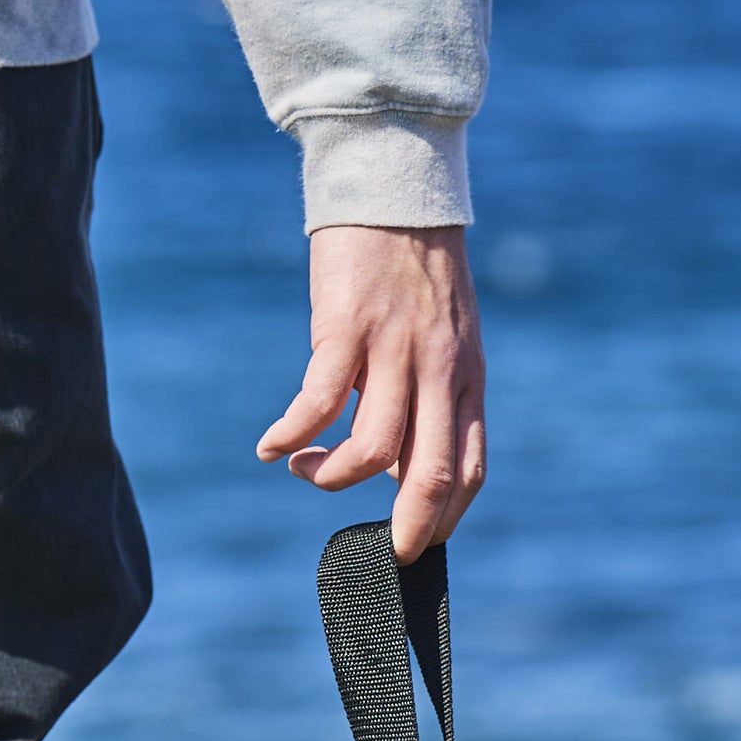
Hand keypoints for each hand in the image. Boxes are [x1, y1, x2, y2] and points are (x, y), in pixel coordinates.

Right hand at [258, 223, 486, 559]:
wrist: (393, 188)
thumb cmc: (414, 267)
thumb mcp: (445, 336)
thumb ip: (433, 394)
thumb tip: (399, 462)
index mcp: (465, 377)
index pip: (470, 467)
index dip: (446, 517)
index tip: (417, 542)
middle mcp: (438, 370)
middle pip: (432, 471)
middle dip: (409, 525)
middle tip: (382, 551)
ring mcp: (394, 349)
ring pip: (376, 447)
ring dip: (335, 477)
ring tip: (305, 471)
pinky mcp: (348, 326)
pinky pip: (318, 402)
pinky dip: (291, 435)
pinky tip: (270, 447)